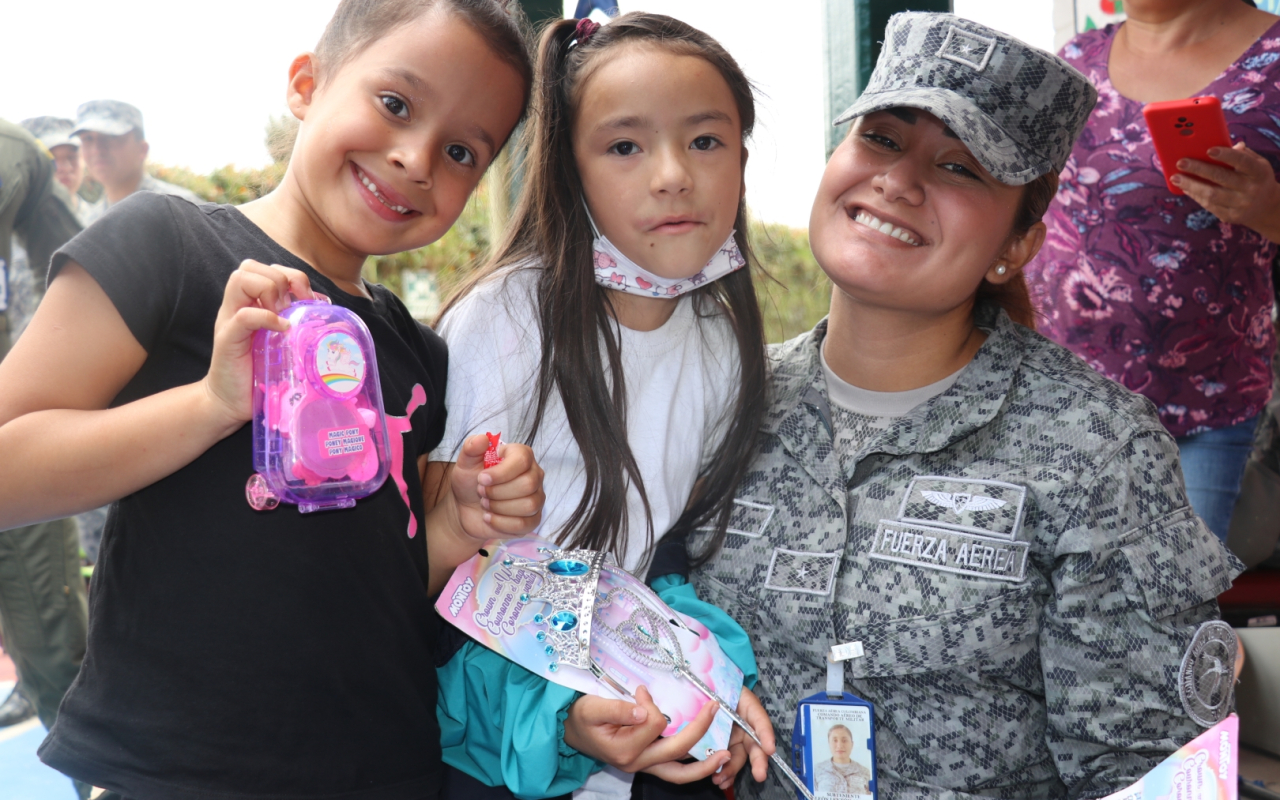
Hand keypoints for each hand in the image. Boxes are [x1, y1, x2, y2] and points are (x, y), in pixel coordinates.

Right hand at [203, 260, 313, 431]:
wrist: (233, 401)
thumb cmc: (261, 372)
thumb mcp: (285, 342)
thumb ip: (301, 321)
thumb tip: (328, 308)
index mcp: (252, 303)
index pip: (267, 268)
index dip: (290, 275)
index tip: (307, 299)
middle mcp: (237, 306)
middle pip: (250, 266)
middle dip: (279, 280)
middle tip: (292, 307)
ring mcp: (230, 320)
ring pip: (240, 279)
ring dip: (269, 292)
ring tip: (283, 316)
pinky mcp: (227, 339)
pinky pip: (244, 315)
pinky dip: (266, 317)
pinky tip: (282, 329)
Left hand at [449, 434, 544, 540]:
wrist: (466, 509)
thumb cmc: (470, 482)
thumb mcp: (465, 463)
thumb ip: (471, 448)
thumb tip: (482, 439)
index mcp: (522, 455)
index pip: (522, 460)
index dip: (501, 472)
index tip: (481, 478)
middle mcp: (534, 475)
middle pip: (528, 484)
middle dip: (498, 491)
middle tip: (481, 492)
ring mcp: (536, 498)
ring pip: (529, 505)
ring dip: (499, 507)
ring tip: (485, 504)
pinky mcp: (533, 519)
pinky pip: (525, 524)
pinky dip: (501, 523)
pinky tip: (489, 518)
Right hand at [564, 687, 730, 780]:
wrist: (571, 733)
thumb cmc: (581, 718)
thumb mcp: (592, 707)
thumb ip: (617, 709)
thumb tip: (645, 708)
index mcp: (624, 748)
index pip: (654, 723)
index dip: (652, 703)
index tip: (641, 691)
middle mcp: (637, 762)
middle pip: (675, 751)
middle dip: (699, 729)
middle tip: (714, 707)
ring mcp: (643, 766)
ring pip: (679, 773)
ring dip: (705, 765)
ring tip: (727, 754)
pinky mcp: (648, 763)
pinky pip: (675, 771)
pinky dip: (694, 766)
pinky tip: (710, 757)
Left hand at [716, 687, 774, 789]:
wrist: (707, 690)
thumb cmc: (718, 686)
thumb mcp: (722, 687)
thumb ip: (719, 697)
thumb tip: (713, 704)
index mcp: (749, 708)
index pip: (760, 721)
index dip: (766, 735)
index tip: (770, 749)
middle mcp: (746, 726)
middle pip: (755, 745)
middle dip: (758, 761)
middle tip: (760, 775)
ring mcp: (735, 738)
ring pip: (738, 757)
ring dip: (732, 770)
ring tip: (723, 780)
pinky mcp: (724, 747)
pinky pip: (726, 761)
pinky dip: (724, 772)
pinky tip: (720, 780)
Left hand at [1173, 143, 1279, 241]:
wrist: (1268, 208)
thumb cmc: (1256, 178)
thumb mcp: (1257, 164)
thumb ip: (1241, 154)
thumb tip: (1223, 144)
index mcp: (1259, 172)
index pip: (1242, 161)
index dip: (1226, 155)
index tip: (1209, 150)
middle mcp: (1251, 189)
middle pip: (1221, 178)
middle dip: (1199, 169)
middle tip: (1180, 162)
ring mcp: (1241, 204)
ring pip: (1211, 194)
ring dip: (1190, 185)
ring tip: (1175, 178)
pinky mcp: (1230, 216)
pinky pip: (1209, 205)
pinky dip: (1195, 195)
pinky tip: (1185, 188)